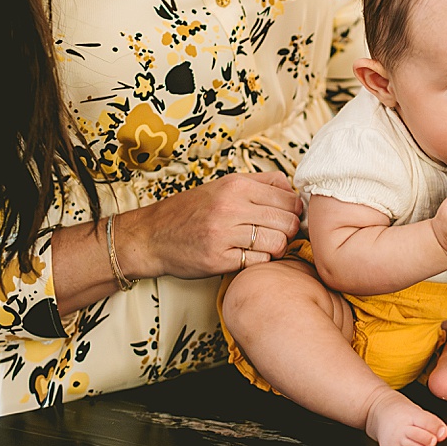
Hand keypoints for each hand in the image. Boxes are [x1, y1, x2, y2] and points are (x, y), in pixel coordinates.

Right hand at [127, 170, 302, 278]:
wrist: (151, 236)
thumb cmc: (190, 211)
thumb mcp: (222, 186)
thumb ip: (259, 183)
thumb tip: (292, 191)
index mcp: (236, 186)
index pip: (288, 199)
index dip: (295, 211)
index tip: (289, 216)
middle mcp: (231, 207)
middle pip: (287, 222)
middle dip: (290, 231)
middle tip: (280, 234)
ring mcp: (224, 234)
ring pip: (277, 243)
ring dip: (277, 248)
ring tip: (265, 246)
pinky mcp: (219, 259)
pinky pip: (258, 262)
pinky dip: (260, 261)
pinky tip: (249, 256)